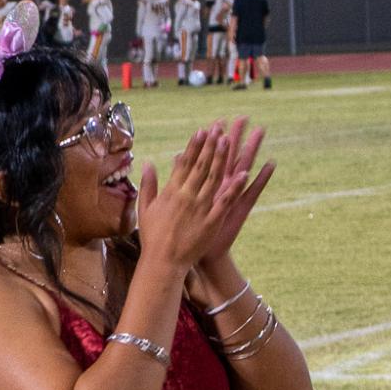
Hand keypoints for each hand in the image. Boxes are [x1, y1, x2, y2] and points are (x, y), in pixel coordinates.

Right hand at [134, 126, 247, 272]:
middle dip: (210, 145)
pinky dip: (234, 187)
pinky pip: (225, 202)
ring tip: (230, 140)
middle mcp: (186, 196)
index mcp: (171, 192)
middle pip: (201, 166)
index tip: (201, 131)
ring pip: (213, 178)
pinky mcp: (211, 222)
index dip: (194, 146)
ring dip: (222, 158)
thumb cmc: (153, 237)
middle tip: (219, 127)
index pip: (184, 163)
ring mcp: (199, 208)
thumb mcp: (145, 208)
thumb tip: (147, 164)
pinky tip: (245, 174)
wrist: (163, 262)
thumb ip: (149, 185)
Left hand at [192, 118, 274, 270]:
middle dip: (236, 136)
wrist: (199, 254)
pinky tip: (271, 164)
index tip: (218, 120)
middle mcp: (221, 186)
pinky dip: (262, 178)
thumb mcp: (180, 201)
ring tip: (260, 132)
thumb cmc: (188, 230)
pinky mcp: (240, 208)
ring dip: (252, 150)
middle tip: (243, 117)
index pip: (211, 155)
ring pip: (244, 167)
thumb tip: (176, 157)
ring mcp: (232, 195)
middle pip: (230, 156)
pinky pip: (253, 190)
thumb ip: (181, 178)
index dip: (214, 139)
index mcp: (207, 183)